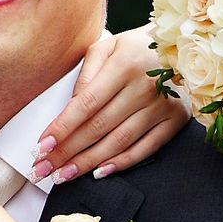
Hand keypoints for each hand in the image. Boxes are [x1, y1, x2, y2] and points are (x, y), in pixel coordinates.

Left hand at [36, 26, 187, 182]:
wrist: (181, 47)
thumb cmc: (136, 47)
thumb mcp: (107, 46)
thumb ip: (86, 72)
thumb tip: (70, 107)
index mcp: (124, 65)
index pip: (86, 104)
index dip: (62, 128)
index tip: (41, 146)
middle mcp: (144, 87)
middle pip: (98, 127)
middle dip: (67, 151)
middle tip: (43, 168)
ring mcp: (162, 106)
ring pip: (118, 142)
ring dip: (88, 163)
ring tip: (63, 175)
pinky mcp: (175, 119)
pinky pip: (146, 148)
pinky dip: (122, 163)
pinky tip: (99, 172)